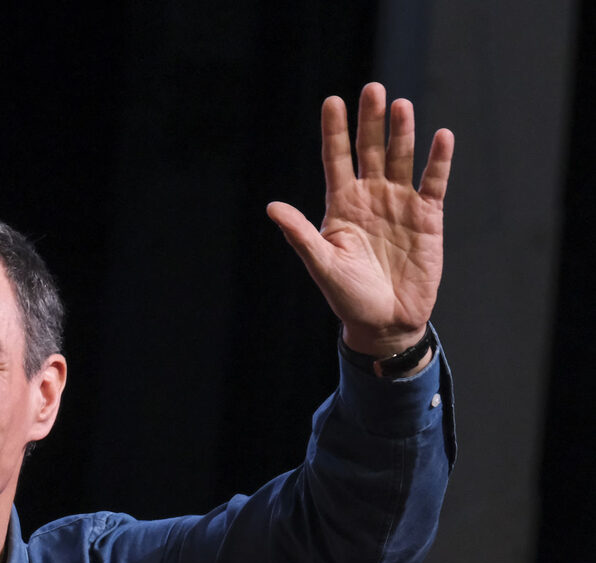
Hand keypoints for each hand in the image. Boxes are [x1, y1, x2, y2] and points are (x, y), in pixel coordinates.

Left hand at [268, 83, 454, 355]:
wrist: (386, 322)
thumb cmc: (348, 296)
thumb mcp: (322, 264)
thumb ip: (300, 235)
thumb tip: (272, 207)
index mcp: (341, 206)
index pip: (336, 159)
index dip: (334, 131)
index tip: (331, 101)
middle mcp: (370, 197)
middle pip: (369, 150)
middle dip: (371, 121)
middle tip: (372, 89)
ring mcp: (400, 204)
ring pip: (400, 159)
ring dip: (402, 133)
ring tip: (401, 105)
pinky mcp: (428, 217)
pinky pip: (434, 182)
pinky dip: (438, 160)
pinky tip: (441, 136)